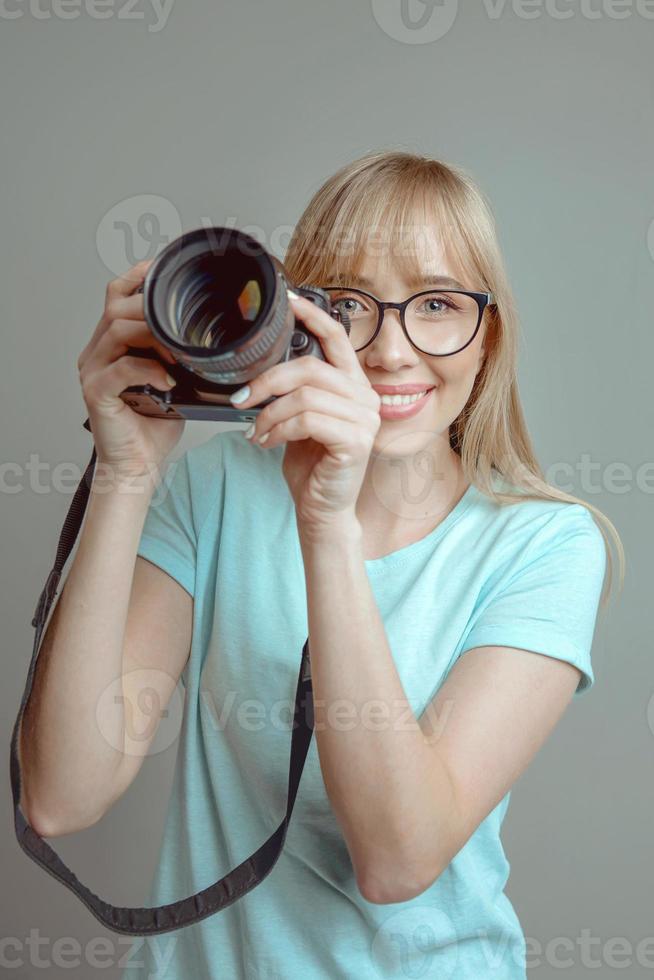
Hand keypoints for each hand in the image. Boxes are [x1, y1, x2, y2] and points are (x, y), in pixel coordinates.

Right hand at [77, 259, 183, 486]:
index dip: (141, 277)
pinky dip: (148, 369)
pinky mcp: (96, 392)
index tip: (169, 273)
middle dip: (152, 307)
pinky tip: (168, 378)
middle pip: (117, 306)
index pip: (117, 294)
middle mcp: (97, 351)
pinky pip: (121, 368)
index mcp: (112, 343)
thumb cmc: (156, 424)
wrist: (138, 465)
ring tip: (178, 352)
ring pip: (116, 330)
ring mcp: (92, 370)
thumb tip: (218, 332)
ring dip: (153, 334)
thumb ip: (182, 352)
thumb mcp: (176, 379)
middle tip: (183, 322)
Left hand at [233, 292, 381, 531]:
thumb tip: (262, 369)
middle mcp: (365, 398)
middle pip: (311, 368)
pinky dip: (278, 430)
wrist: (321, 509)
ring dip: (269, 414)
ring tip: (256, 431)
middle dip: (268, 380)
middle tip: (243, 398)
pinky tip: (267, 443)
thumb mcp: (299, 419)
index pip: (338, 340)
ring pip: (304, 396)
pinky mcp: (355, 441)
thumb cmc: (310, 465)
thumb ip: (295, 391)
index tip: (288, 301)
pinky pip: (307, 421)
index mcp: (352, 386)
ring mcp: (365, 420)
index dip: (314, 316)